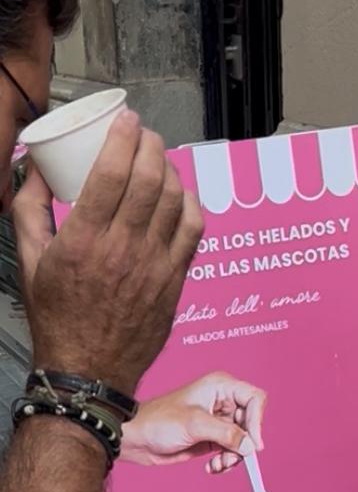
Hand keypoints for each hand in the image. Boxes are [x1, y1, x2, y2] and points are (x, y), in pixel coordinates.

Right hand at [13, 112, 203, 398]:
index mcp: (84, 241)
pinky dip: (191, 204)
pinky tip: (181, 195)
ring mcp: (155, 267)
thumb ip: (29, 208)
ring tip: (159, 159)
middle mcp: (123, 250)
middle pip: (150, 179)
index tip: (125, 120)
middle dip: (150, 144)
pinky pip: (194, 231)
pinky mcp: (174, 283)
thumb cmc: (58, 319)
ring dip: (171, 169)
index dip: (123, 136)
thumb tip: (38, 166)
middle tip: (144, 134)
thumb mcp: (29, 261)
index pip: (112, 172)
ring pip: (175, 200)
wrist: (88, 371)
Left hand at [120, 374, 266, 470]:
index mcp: (220, 387)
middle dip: (244, 444)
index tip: (252, 444)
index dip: (257, 422)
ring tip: (219, 465)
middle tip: (232, 458)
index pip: (254, 399)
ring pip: (243, 441)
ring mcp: (218, 421)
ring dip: (234, 457)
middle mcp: (222, 402)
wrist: (137, 439)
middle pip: (251, 424)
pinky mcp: (213, 438)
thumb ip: (227, 434)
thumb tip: (250, 446)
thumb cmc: (157, 421)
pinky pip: (231, 452)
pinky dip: (226, 462)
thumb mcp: (195, 425)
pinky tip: (212, 467)